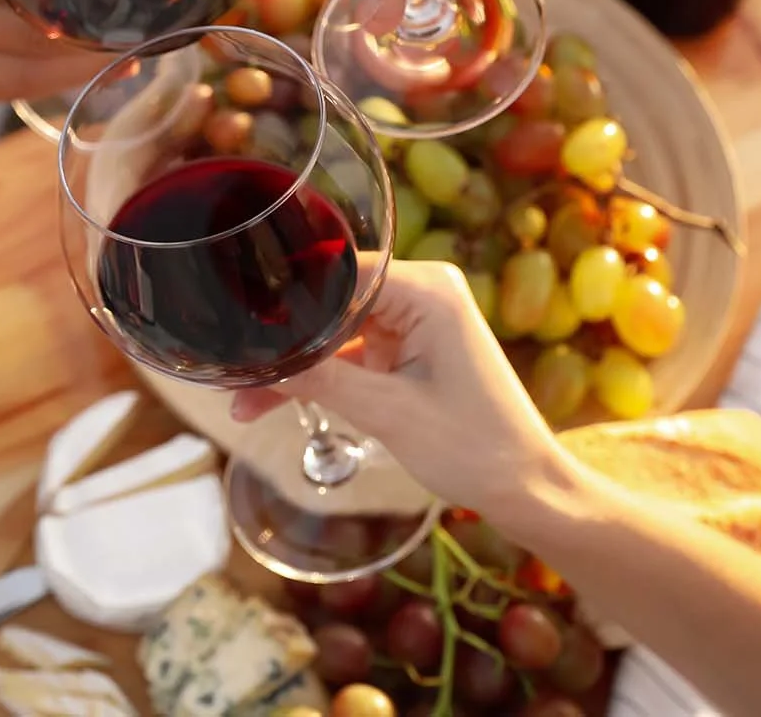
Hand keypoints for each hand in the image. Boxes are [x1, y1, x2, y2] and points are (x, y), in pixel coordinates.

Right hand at [231, 259, 568, 514]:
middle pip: (331, 301)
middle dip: (286, 342)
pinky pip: (352, 353)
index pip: (336, 272)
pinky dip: (321, 378)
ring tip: (245, 402)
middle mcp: (423, 292)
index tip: (238, 328)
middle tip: (234, 374)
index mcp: (428, 290)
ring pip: (334, 331)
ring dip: (297, 367)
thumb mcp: (387, 412)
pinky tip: (275, 402)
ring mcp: (417, 321)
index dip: (285, 299)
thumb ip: (319, 380)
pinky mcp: (412, 349)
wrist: (525, 488)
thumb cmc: (475, 448)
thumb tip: (255, 363)